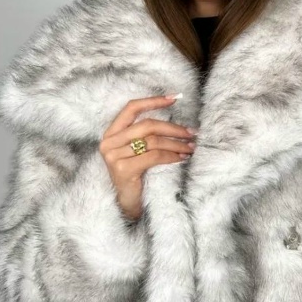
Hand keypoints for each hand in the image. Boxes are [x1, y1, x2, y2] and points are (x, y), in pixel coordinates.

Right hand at [99, 95, 196, 220]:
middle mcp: (109, 142)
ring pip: (153, 141)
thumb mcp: (135, 151)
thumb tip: (176, 122)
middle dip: (173, 128)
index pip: (131, 108)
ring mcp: (114, 156)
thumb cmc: (135, 174)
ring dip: (176, 143)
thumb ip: (145, 135)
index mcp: (110, 133)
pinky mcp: (124, 169)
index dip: (153, 101)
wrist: (126, 203)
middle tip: (192, 132)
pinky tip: (182, 158)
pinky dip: (172, 156)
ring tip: (191, 147)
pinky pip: (154, 156)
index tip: (174, 98)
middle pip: (147, 125)